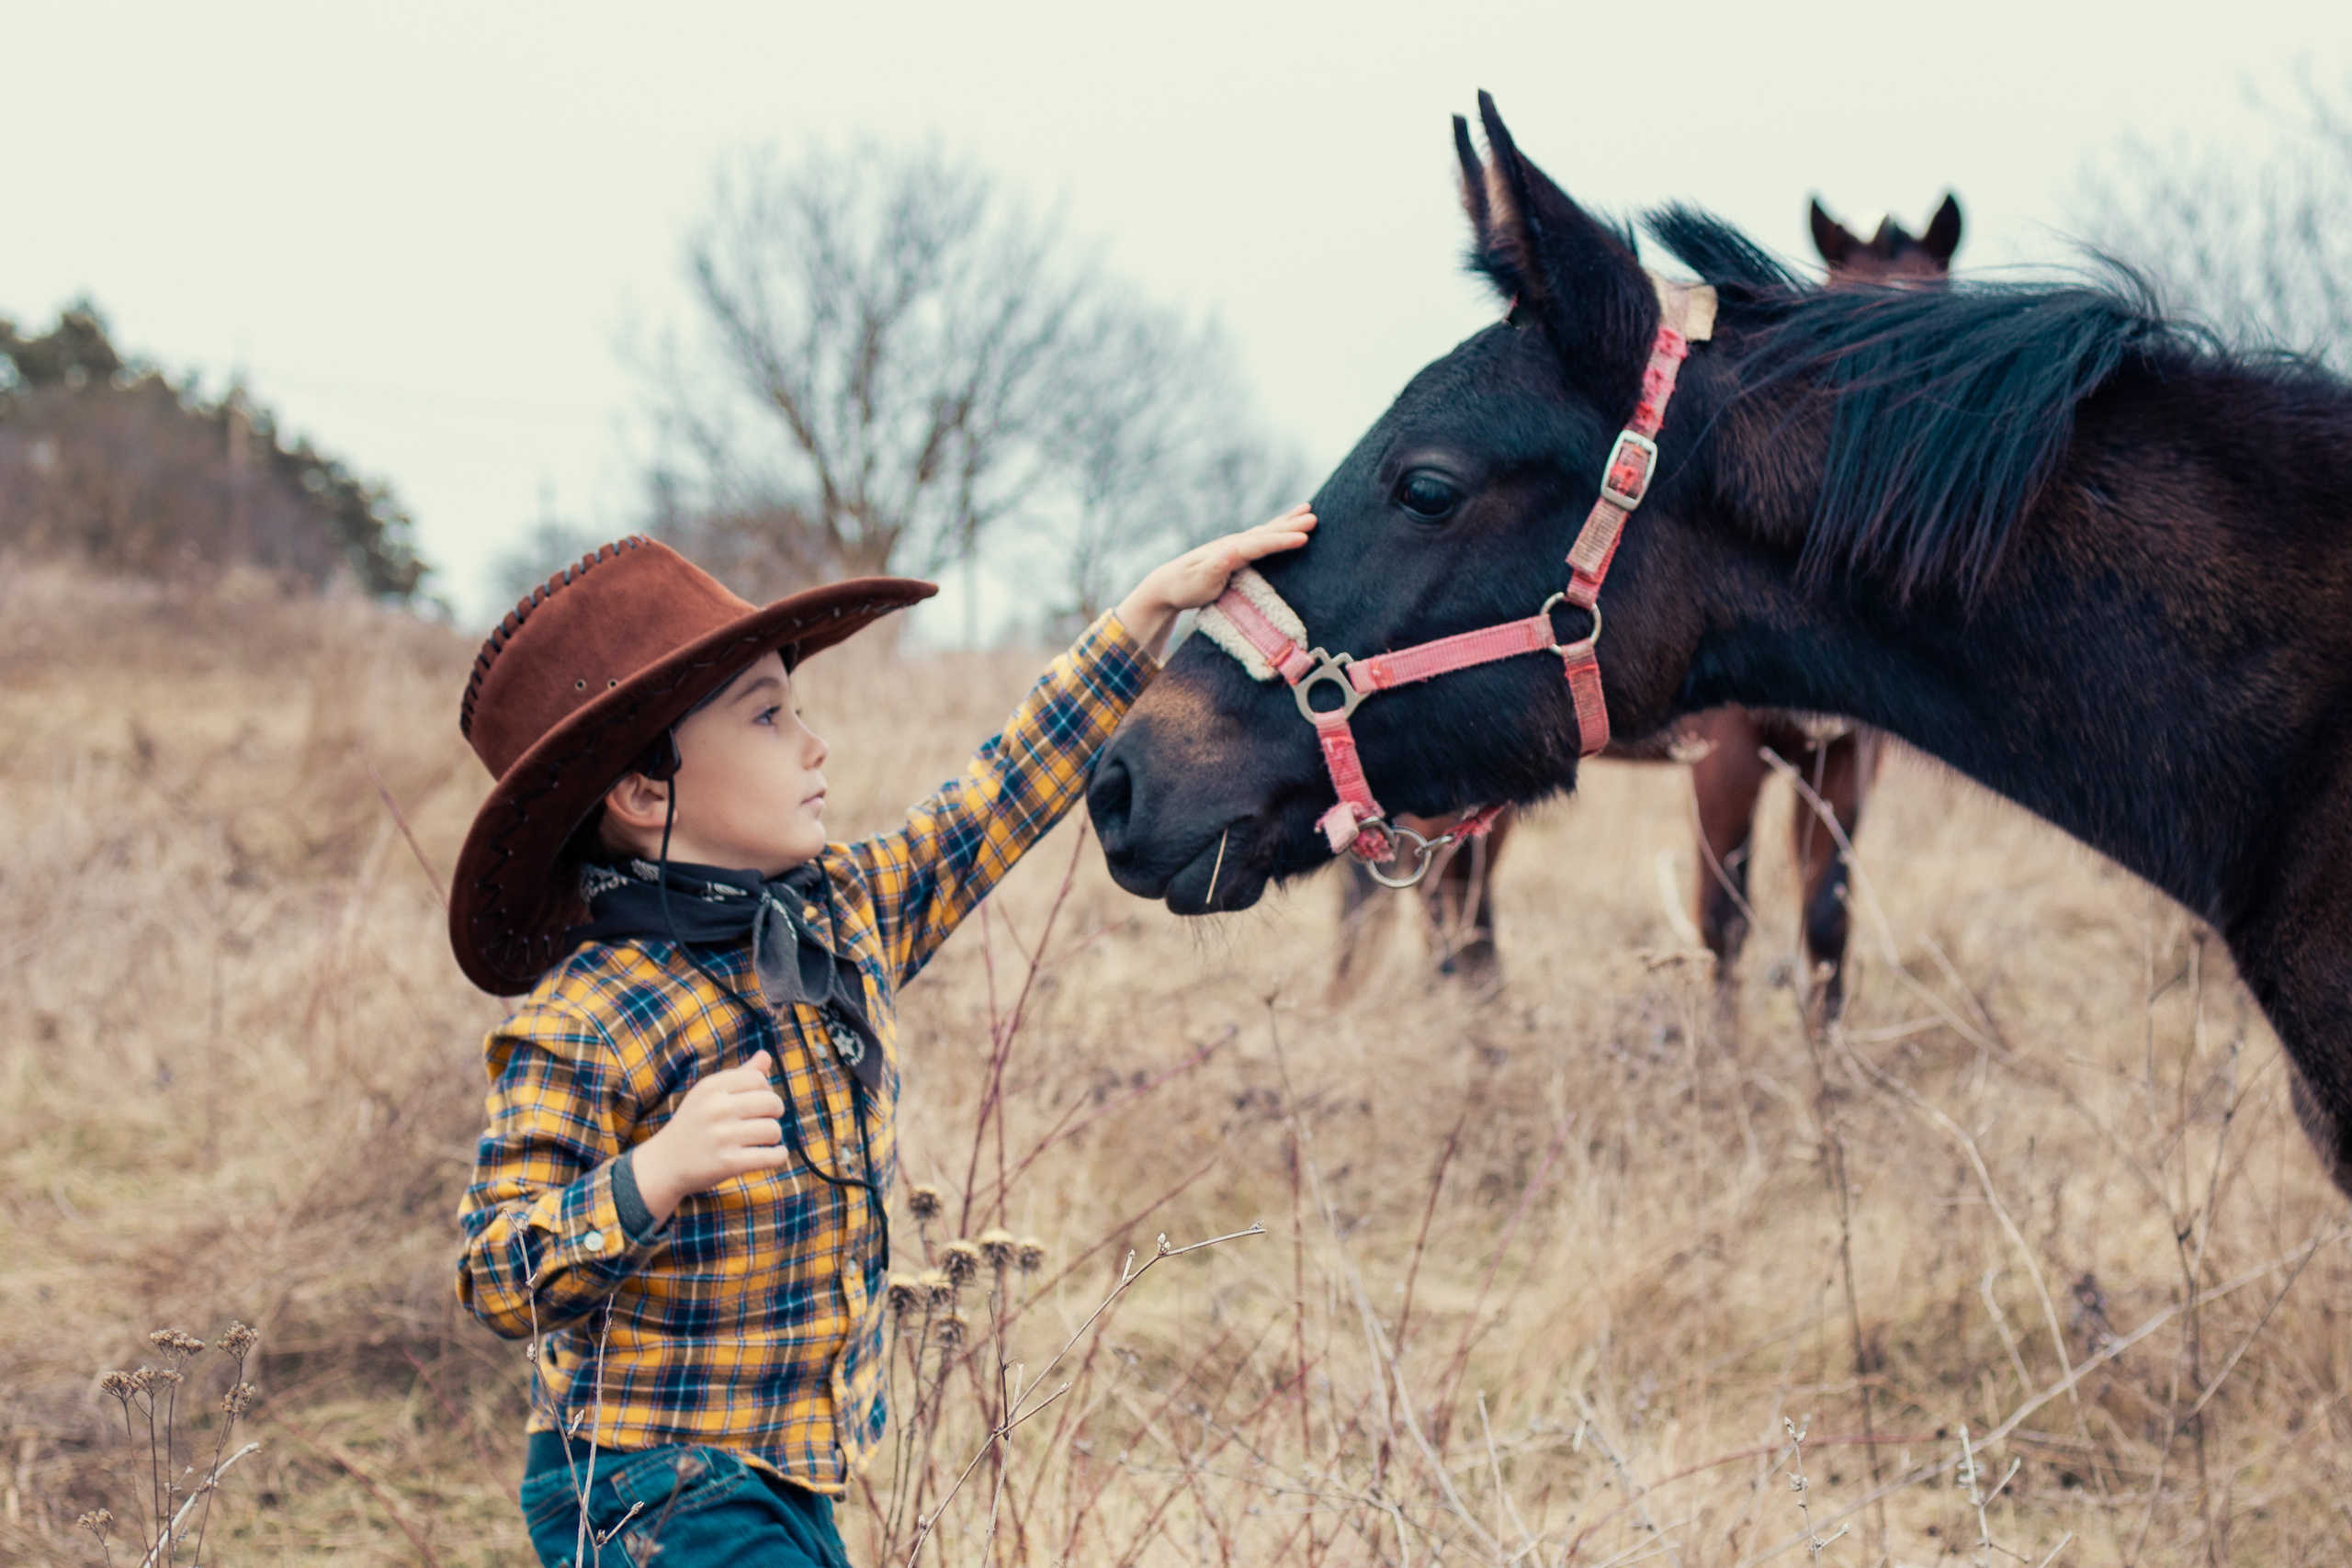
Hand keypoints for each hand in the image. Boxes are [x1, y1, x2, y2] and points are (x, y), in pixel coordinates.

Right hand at [630, 1050, 790, 1222]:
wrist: (664, 1164)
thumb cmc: (694, 1124)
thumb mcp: (708, 1095)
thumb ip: (740, 1075)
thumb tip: (766, 1056)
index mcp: (710, 1087)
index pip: (758, 1078)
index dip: (766, 1090)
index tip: (759, 1102)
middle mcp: (715, 1109)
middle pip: (771, 1102)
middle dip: (775, 1112)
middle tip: (765, 1120)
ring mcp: (721, 1137)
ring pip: (773, 1130)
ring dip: (773, 1136)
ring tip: (763, 1140)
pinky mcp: (727, 1163)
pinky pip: (770, 1156)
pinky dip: (779, 1155)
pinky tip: (777, 1154)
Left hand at [1116, 504, 1316, 658]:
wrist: (1167, 585)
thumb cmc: (1184, 587)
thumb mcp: (1198, 581)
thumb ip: (1216, 565)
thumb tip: (1233, 548)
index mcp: (1228, 550)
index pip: (1260, 544)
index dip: (1282, 541)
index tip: (1304, 539)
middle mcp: (1234, 543)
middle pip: (1267, 532)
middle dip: (1291, 525)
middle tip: (1315, 517)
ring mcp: (1235, 546)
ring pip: (1266, 531)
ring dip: (1287, 521)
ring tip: (1307, 510)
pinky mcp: (1236, 553)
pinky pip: (1262, 538)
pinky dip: (1276, 529)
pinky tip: (1284, 525)